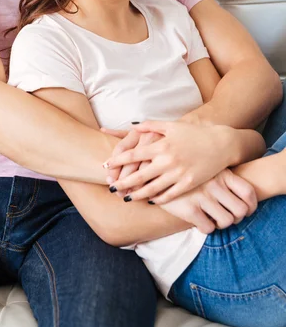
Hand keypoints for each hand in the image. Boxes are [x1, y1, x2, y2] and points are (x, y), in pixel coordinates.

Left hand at [103, 120, 238, 202]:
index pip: (133, 155)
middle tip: (111, 187)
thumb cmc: (194, 133)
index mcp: (161, 145)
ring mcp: (178, 174)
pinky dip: (157, 198)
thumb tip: (131, 127)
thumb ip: (150, 126)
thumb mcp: (172, 125)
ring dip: (137, 194)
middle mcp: (167, 160)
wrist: (221, 143)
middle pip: (138, 176)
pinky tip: (150, 200)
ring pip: (152, 189)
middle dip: (122, 183)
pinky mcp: (188, 184)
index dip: (117, 161)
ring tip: (127, 198)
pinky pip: (169, 195)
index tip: (106, 166)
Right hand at [160, 169, 257, 233]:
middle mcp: (214, 184)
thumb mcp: (205, 167)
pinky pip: (208, 228)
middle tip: (227, 216)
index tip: (247, 210)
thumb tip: (239, 195)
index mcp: (221, 173)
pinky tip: (199, 220)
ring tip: (213, 218)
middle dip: (236, 218)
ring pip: (226, 221)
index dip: (251, 205)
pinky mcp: (189, 209)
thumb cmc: (185, 171)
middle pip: (241, 211)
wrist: (155, 171)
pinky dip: (206, 227)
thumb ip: (222, 177)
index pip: (248, 192)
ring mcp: (201, 196)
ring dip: (221, 224)